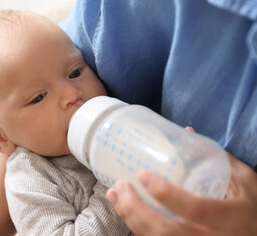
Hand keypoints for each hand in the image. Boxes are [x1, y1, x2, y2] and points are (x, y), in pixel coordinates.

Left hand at [106, 154, 256, 235]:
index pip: (196, 208)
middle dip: (136, 210)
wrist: (256, 234)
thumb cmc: (251, 206)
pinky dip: (138, 226)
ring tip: (115, 196)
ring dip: (130, 219)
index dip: (167, 194)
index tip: (143, 175)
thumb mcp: (244, 180)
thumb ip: (216, 157)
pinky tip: (126, 210)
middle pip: (166, 232)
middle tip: (119, 187)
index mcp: (231, 217)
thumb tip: (186, 132)